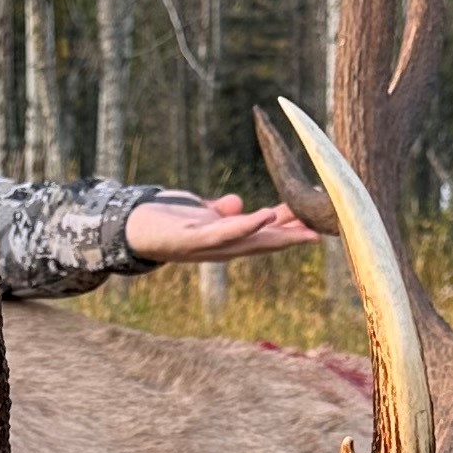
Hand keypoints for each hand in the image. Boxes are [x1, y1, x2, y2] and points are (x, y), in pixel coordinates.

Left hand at [123, 191, 317, 265]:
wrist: (127, 228)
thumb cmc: (164, 221)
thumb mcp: (197, 214)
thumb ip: (218, 212)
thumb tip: (238, 204)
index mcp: (225, 240)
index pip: (264, 235)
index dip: (291, 231)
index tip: (319, 223)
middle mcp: (220, 248)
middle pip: (263, 243)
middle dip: (294, 238)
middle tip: (326, 231)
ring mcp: (206, 245)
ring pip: (249, 241)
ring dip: (278, 235)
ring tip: (305, 228)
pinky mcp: (190, 239)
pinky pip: (222, 233)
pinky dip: (245, 226)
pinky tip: (264, 216)